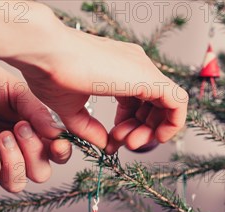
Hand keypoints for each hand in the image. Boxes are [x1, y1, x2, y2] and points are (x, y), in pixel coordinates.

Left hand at [0, 54, 71, 191]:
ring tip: (1, 136)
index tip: (56, 143)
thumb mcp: (16, 91)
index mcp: (34, 132)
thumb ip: (38, 112)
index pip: (57, 155)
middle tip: (19, 128)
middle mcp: (18, 149)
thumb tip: (57, 134)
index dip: (61, 154)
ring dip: (13, 162)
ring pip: (16, 184)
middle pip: (40, 174)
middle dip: (33, 154)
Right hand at [15, 25, 188, 153]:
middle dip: (142, 131)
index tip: (112, 139)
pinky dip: (171, 124)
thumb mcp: (71, 109)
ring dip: (153, 131)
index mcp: (119, 70)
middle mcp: (135, 67)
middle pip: (154, 106)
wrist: (45, 52)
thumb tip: (104, 145)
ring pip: (168, 106)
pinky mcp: (150, 77)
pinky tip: (154, 137)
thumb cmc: (50, 71)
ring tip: (129, 141)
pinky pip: (179, 103)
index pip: (137, 102)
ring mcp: (144, 69)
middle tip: (123, 142)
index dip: (129, 125)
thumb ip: (89, 128)